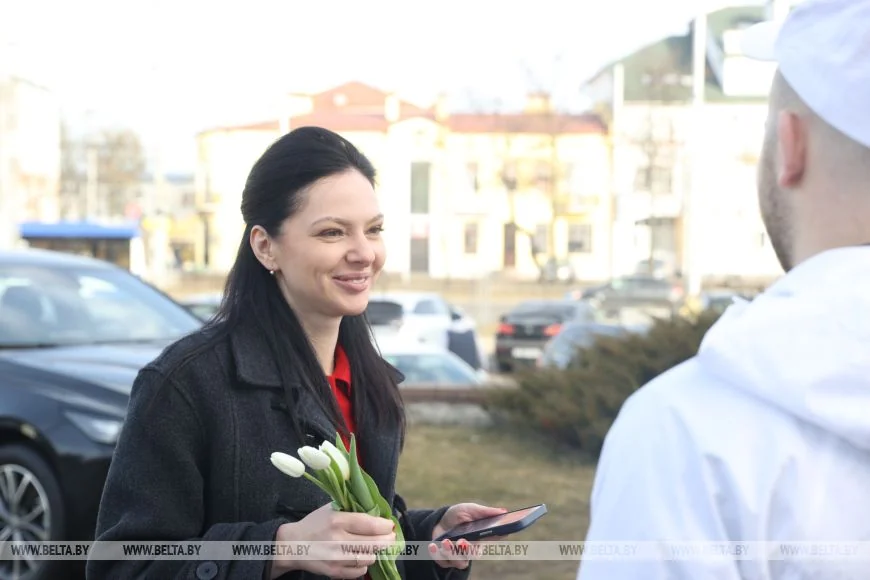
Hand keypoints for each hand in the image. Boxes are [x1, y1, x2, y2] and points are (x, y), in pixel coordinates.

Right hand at [271, 503, 395, 578]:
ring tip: (375, 547)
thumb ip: (350, 509)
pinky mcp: (334, 572)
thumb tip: (375, 511)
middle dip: (387, 540)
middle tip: (391, 537)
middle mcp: (337, 540)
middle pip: (373, 543)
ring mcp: (336, 558)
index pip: (369, 524)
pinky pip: (359, 571)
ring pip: (368, 558)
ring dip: (375, 552)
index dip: (384, 526)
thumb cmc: (313, 524)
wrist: (292, 545)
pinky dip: (364, 565)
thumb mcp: (329, 510)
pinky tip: (363, 558)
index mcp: (337, 521)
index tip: (390, 525)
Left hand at [428, 503, 507, 569]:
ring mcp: (459, 556)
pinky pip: (443, 562)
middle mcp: (472, 548)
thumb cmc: (457, 516)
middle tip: (462, 541)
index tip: (490, 532)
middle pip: (475, 554)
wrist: (438, 522)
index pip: (493, 539)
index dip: (495, 537)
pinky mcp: (445, 560)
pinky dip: (437, 554)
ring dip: (452, 553)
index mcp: (482, 536)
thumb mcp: (470, 510)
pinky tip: (433, 546)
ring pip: (460, 562)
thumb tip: (504, 511)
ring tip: (445, 541)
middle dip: (468, 549)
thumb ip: (485, 512)